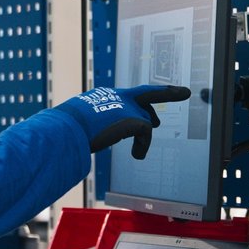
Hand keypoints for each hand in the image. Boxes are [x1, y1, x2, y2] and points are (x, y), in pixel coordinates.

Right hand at [54, 85, 190, 158]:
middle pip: (147, 93)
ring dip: (145, 132)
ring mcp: (127, 106)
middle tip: (183, 92)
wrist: (67, 128)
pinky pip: (146, 134)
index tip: (145, 100)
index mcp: (102, 95)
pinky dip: (142, 146)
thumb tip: (87, 137)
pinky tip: (136, 156)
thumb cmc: (65, 128)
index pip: (125, 95)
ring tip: (139, 149)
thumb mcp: (78, 122)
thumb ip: (90, 124)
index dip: (137, 99)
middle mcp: (117, 96)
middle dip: (168, 92)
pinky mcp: (135, 119)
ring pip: (145, 119)